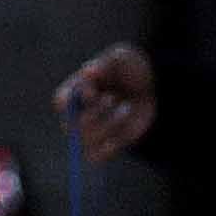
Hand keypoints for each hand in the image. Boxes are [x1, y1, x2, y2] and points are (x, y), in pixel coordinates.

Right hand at [56, 46, 155, 162]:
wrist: (154, 88)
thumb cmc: (131, 69)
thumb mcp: (120, 58)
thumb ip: (104, 64)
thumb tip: (88, 72)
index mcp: (75, 90)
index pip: (61, 101)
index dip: (72, 100)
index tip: (92, 92)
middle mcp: (78, 113)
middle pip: (70, 126)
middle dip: (94, 113)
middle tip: (112, 98)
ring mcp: (91, 132)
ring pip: (87, 141)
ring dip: (109, 124)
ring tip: (126, 108)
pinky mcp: (104, 147)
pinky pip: (97, 156)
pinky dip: (110, 146)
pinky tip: (123, 132)